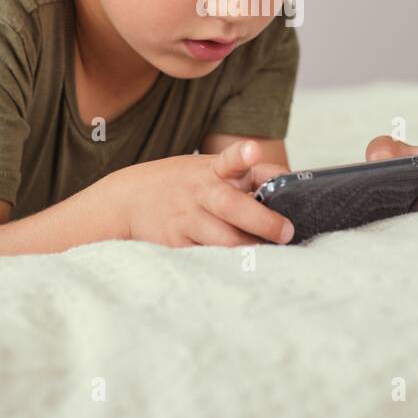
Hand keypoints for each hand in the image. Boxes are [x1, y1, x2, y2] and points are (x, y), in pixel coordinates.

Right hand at [111, 140, 294, 246]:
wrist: (127, 200)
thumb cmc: (184, 184)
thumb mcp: (210, 169)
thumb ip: (249, 174)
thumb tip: (291, 180)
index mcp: (213, 170)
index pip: (230, 158)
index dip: (242, 155)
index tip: (252, 150)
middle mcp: (199, 192)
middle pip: (232, 206)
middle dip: (262, 221)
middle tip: (285, 232)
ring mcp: (186, 218)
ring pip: (223, 240)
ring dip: (248, 249)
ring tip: (268, 255)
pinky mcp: (175, 243)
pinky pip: (207, 257)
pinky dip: (225, 263)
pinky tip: (238, 267)